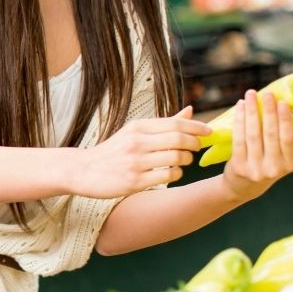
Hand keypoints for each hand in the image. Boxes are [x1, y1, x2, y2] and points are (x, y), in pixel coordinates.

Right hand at [74, 107, 209, 199]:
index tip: (209, 132)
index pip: (175, 123)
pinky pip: (167, 176)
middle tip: (197, 147)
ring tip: (183, 160)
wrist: (84, 170)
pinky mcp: (134, 181)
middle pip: (179, 139)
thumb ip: (164, 124)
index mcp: (138, 127)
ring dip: (186, 160)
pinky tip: (172, 172)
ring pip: (176, 158)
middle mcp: (137, 142)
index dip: (197, 127)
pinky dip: (176, 174)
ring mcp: (136, 162)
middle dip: (195, 144)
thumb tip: (190, 111)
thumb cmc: (113, 151)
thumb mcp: (134, 132)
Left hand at [221, 90, 292, 201]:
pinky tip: (240, 107)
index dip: (285, 120)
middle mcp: (275, 168)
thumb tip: (284, 105)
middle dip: (268, 111)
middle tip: (266, 93)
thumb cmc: (266, 163)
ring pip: (253, 134)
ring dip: (251, 111)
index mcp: (291, 164)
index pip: (289, 139)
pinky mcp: (239, 167)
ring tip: (250, 95)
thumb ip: (283, 138)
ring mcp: (256, 169)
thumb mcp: (281, 156)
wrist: (243, 187)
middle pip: (270, 134)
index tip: (283, 102)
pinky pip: (239, 139)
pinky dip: (239, 120)